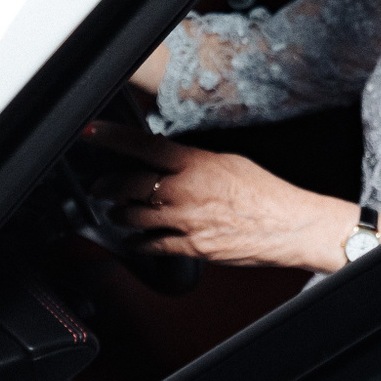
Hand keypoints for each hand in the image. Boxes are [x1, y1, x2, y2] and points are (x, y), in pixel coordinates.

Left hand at [81, 120, 380, 272]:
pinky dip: (138, 242)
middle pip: (129, 186)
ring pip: (133, 217)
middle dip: (107, 186)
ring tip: (117, 211)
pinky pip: (151, 246)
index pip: (143, 145)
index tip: (92, 132)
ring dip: (120, 214)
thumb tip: (172, 157)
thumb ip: (195, 160)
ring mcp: (184, 221)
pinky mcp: (190, 248)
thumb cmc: (265, 193)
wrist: (287, 225)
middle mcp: (184, 191)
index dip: (113, 137)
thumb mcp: (228, 161)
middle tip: (101, 185)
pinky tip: (135, 240)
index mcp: (195, 164)